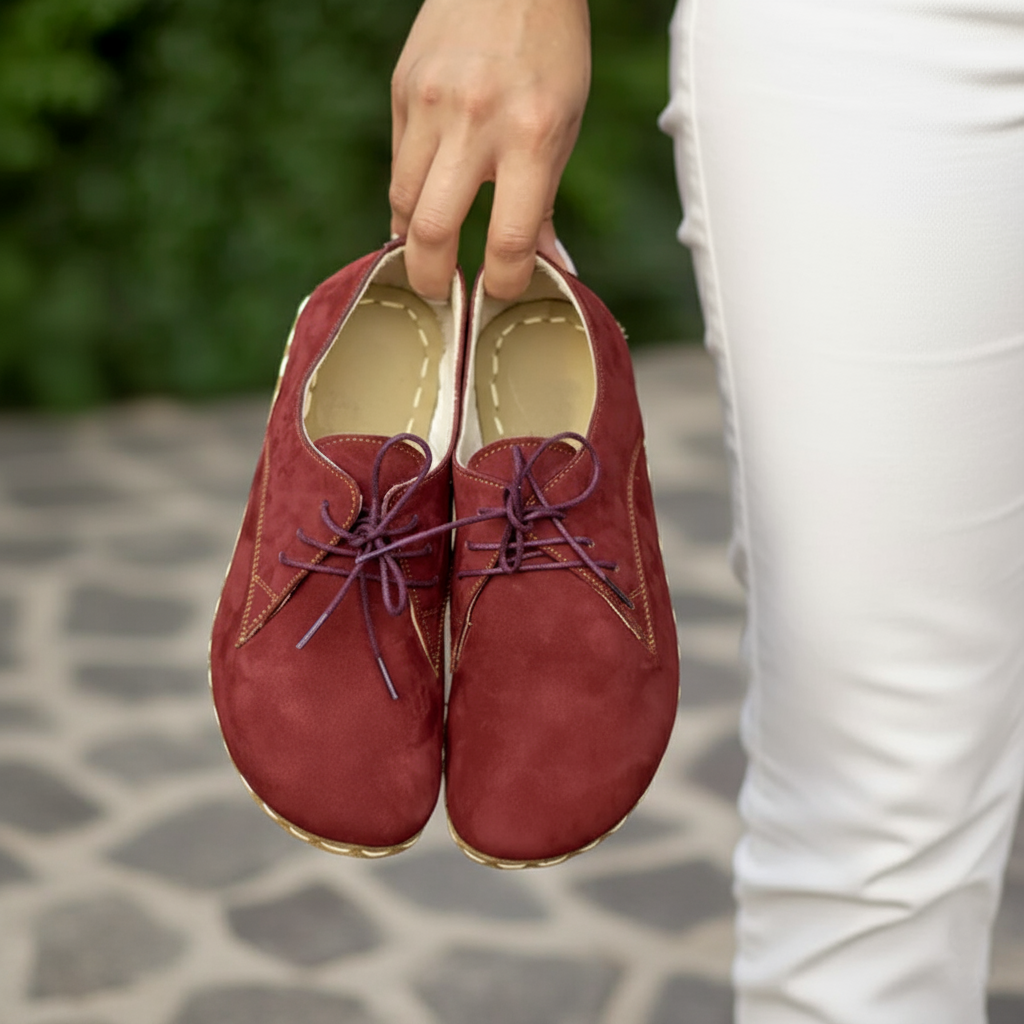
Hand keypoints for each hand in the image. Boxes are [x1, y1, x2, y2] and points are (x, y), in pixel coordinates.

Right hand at [390, 0, 590, 299]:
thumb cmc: (550, 49)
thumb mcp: (565, 124)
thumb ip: (545, 200)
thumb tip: (550, 267)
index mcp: (532, 134)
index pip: (510, 238)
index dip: (506, 281)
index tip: (503, 292)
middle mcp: (476, 121)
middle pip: (434, 229)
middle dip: (433, 280)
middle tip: (440, 295)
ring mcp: (431, 103)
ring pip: (404, 201)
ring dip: (413, 240)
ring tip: (426, 256)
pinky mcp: (402, 90)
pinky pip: (399, 163)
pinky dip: (410, 194)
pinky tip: (423, 204)